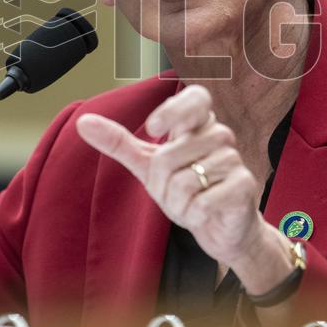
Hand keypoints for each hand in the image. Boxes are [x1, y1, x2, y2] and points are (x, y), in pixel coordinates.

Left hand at [76, 85, 269, 270]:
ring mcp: (234, 159)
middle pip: (169, 155)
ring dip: (177, 203)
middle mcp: (219, 136)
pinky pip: (202, 201)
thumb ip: (119, 143)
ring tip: (190, 204)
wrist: (221, 229)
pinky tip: (203, 214)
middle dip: (160, 185)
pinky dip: (193, 214)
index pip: (196, 97)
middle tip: (174, 193)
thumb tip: (82, 122)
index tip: (153, 129)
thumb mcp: (149, 166)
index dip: (173, 109)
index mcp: (198, 125)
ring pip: (184, 181)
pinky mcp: (244, 185)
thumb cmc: (187, 191)